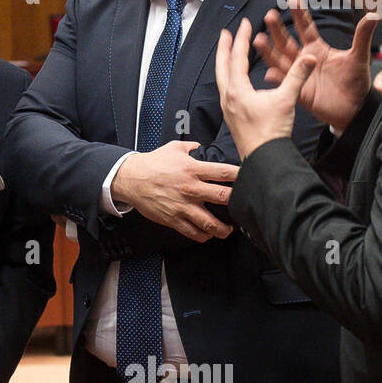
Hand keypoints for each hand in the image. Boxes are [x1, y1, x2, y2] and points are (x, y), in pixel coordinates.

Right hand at [110, 141, 236, 241]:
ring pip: (210, 223)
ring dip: (223, 229)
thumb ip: (191, 147)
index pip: (224, 172)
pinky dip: (203, 235)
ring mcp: (182, 206)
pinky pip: (193, 232)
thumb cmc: (151, 164)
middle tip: (244, 206)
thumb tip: (201, 146)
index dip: (241, 175)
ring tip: (228, 229)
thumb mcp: (173, 148)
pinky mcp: (173, 219)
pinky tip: (208, 234)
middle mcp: (190, 189)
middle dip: (238, 203)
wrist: (131, 179)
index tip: (251, 179)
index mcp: (193, 170)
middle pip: (223, 198)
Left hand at [216, 18, 317, 159]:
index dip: (243, 39)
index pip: (237, 57)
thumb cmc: (272, 132)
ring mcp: (227, 108)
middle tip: (227, 33)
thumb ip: (297, 76)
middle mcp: (228, 97)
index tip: (245, 23)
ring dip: (225, 62)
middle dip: (225, 48)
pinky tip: (236, 81)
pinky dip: (229, 78)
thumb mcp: (286, 100)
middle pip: (222, 66)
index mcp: (237, 90)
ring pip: (222, 78)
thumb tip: (309, 56)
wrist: (263, 158)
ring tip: (229, 53)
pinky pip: (226, 90)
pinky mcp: (232, 117)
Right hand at [252, 0, 376, 132]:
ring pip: (280, 60)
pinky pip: (286, 83)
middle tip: (270, 15)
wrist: (354, 108)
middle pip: (286, 41)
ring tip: (258, 39)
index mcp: (316, 48)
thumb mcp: (359, 57)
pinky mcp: (298, 91)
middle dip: (277, 29)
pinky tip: (269, 73)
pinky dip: (277, 78)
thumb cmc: (356, 81)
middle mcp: (304, 58)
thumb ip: (362, 35)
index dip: (299, 13)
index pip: (305, 27)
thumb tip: (374, 14)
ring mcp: (299, 74)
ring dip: (269, 50)